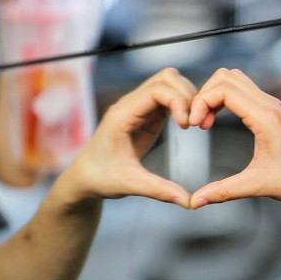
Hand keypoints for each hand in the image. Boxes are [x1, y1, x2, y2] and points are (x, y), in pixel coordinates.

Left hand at [59, 68, 195, 207]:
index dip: (178, 101)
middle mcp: (129, 105)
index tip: (186, 126)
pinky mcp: (145, 114)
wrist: (85, 177)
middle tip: (195, 122)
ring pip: (168, 83)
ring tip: (192, 122)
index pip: (156, 89)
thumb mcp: (130, 184)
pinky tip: (186, 124)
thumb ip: (159, 190)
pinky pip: (168, 97)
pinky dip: (182, 104)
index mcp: (122, 115)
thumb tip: (188, 202)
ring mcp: (138, 107)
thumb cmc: (101, 178)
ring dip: (186, 96)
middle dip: (186, 94)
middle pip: (166, 78)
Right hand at [188, 68, 280, 208]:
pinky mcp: (274, 109)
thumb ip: (223, 191)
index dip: (201, 102)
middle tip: (198, 122)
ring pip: (235, 79)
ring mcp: (273, 104)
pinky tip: (221, 120)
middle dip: (204, 95)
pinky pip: (244, 91)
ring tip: (206, 121)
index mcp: (265, 117)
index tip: (194, 125)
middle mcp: (269, 104)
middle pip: (226, 77)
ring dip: (215, 94)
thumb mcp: (257, 185)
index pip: (224, 89)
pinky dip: (226, 98)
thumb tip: (195, 201)